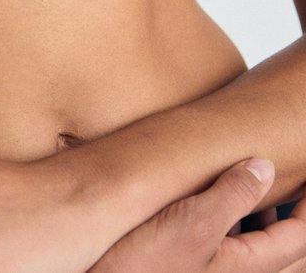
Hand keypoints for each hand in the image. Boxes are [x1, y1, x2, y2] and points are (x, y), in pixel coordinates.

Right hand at [87, 158, 305, 272]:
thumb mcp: (191, 224)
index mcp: (245, 267)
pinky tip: (212, 202)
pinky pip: (230, 248)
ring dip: (264, 219)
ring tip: (254, 186)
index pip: (300, 238)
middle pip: (285, 249)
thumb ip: (232, 196)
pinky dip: (235, 224)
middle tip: (292, 182)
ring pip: (257, 249)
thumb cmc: (141, 267)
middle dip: (294, 216)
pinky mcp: (190, 268)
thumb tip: (264, 168)